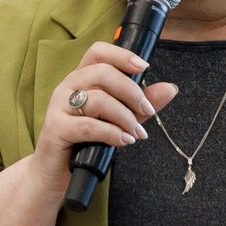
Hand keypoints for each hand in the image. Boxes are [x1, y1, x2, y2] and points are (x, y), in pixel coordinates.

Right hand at [31, 42, 177, 178]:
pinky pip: (88, 126)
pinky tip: (123, 141)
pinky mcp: (55, 128)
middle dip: (132, 92)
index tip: (144, 67)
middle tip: (147, 110)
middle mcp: (68, 87)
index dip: (122, 55)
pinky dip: (111, 133)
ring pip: (98, 100)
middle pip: (103, 73)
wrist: (56, 172)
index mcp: (81, 79)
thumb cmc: (86, 143)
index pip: (98, 52)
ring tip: (135, 133)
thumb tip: (169, 88)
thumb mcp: (119, 120)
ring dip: (124, 117)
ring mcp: (59, 106)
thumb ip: (140, 104)